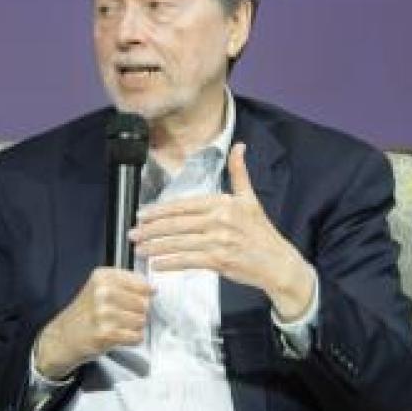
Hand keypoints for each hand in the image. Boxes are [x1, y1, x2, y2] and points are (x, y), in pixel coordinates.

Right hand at [30, 267, 153, 378]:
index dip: (142, 295)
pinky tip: (118, 337)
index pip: (142, 284)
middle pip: (144, 303)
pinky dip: (132, 340)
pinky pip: (137, 336)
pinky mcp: (106, 333)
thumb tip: (153, 290)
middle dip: (138, 313)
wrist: (62, 338)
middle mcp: (102, 292)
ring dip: (134, 327)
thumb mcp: (99, 288)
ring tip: (118, 327)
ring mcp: (103, 313)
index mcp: (102, 276)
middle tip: (122, 317)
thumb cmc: (85, 314)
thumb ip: (126, 284)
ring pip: (142, 320)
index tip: (132, 301)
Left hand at [129, 144, 317, 314]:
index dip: (159, 211)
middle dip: (150, 229)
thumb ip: (239, 172)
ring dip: (155, 246)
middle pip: (176, 224)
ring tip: (139, 248)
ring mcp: (219, 241)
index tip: (142, 214)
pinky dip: (169, 263)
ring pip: (178, 242)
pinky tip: (156, 264)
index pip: (183, 205)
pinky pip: (187, 260)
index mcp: (223, 203)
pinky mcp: (220, 261)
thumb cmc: (262, 233)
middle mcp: (220, 220)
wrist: (278, 263)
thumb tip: (239, 146)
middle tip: (133, 233)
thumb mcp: (250, 199)